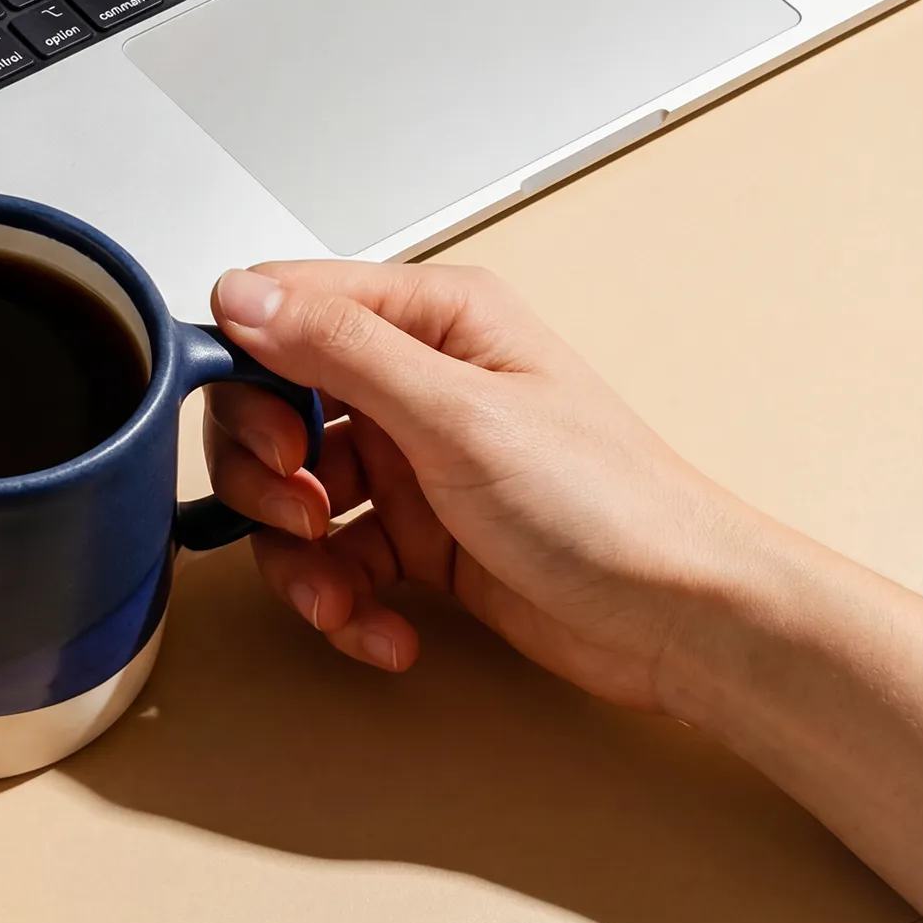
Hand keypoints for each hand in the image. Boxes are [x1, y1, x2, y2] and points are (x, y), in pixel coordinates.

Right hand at [202, 261, 766, 711]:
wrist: (681, 620)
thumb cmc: (609, 506)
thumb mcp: (458, 415)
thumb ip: (341, 349)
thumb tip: (241, 295)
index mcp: (432, 320)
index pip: (285, 312)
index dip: (250, 375)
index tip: (273, 439)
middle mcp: (413, 381)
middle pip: (270, 410)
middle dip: (267, 478)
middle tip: (304, 516)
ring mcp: (411, 461)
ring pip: (291, 496)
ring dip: (299, 558)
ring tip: (339, 597)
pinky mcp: (415, 535)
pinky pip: (333, 561)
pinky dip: (343, 600)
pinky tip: (384, 627)